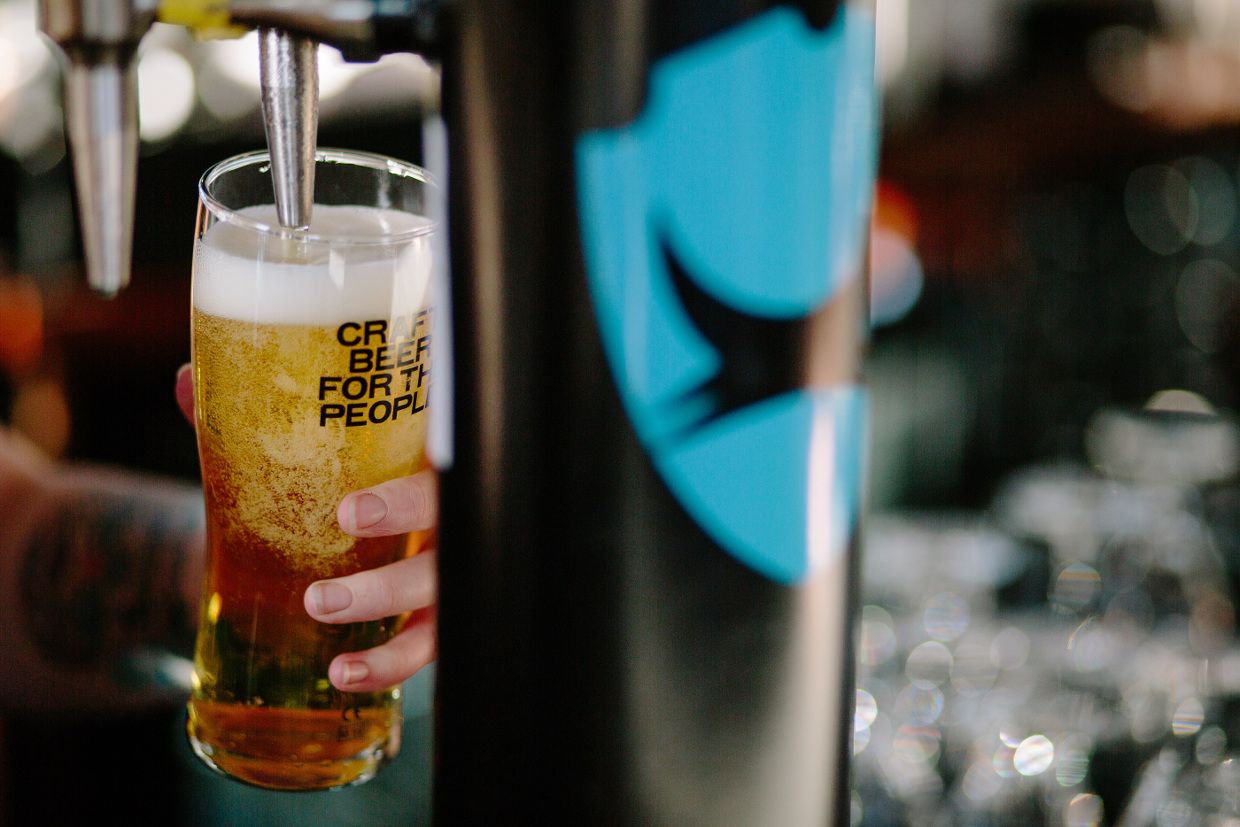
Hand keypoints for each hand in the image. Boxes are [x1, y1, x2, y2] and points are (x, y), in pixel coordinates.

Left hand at [175, 364, 437, 691]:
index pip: (443, 479)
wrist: (364, 506)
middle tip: (319, 596)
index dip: (407, 502)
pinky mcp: (435, 610)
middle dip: (388, 583)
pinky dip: (388, 665)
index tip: (349, 514)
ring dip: (387, 625)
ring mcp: (449, 567)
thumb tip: (186, 382)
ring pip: (439, 603)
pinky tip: (344, 676)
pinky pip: (427, 647)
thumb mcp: (313, 437)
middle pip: (446, 556)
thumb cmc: (346, 461)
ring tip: (321, 620)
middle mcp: (452, 516)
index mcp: (432, 462)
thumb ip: (258, 415)